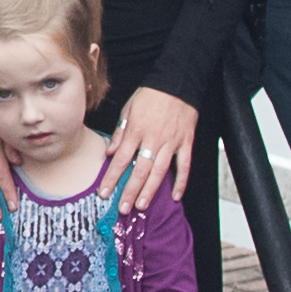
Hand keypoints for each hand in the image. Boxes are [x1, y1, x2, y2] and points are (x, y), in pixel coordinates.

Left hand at [110, 86, 206, 215]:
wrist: (177, 82)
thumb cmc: (150, 95)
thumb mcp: (128, 109)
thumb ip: (120, 132)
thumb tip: (110, 152)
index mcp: (136, 130)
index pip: (121, 159)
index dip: (112, 178)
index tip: (104, 193)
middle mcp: (153, 139)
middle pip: (140, 170)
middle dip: (129, 191)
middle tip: (122, 209)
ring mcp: (171, 142)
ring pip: (159, 172)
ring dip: (150, 191)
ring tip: (141, 206)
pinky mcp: (186, 142)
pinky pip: (184, 166)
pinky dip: (181, 182)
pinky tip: (175, 196)